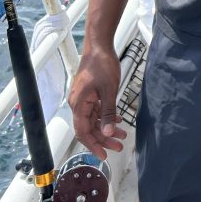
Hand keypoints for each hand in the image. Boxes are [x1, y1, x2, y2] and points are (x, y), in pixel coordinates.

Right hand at [68, 45, 126, 159]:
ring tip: (122, 135)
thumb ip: (108, 112)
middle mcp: (78, 104)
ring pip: (94, 119)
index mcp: (79, 104)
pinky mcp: (90, 93)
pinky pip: (96, 110)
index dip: (93, 145)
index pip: (83, 132)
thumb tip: (107, 133)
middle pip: (89, 127)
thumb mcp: (109, 90)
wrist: (99, 46)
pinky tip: (118, 120)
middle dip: (104, 138)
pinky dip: (106, 116)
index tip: (104, 155)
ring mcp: (84, 98)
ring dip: (107, 127)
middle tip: (118, 146)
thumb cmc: (102, 64)